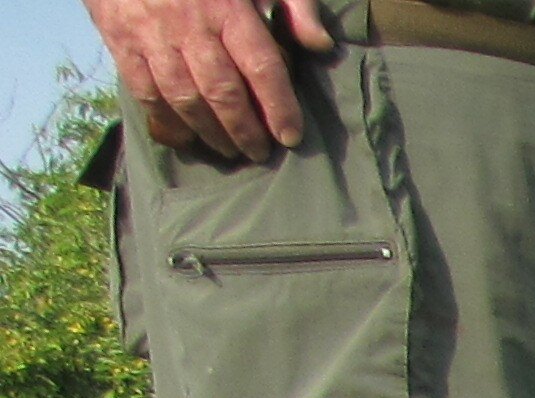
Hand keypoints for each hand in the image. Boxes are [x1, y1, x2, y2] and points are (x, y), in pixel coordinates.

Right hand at [84, 0, 335, 161]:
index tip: (291, 136)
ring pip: (184, 99)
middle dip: (245, 130)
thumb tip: (321, 44)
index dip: (279, 107)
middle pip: (222, 92)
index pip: (261, 67)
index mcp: (227, 8)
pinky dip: (167, 121)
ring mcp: (151, 36)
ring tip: (230, 150)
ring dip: (210, 132)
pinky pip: (145, 92)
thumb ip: (293, 5)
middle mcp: (188, 25)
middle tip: (260, 152)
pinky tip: (186, 137)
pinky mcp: (121, 42)